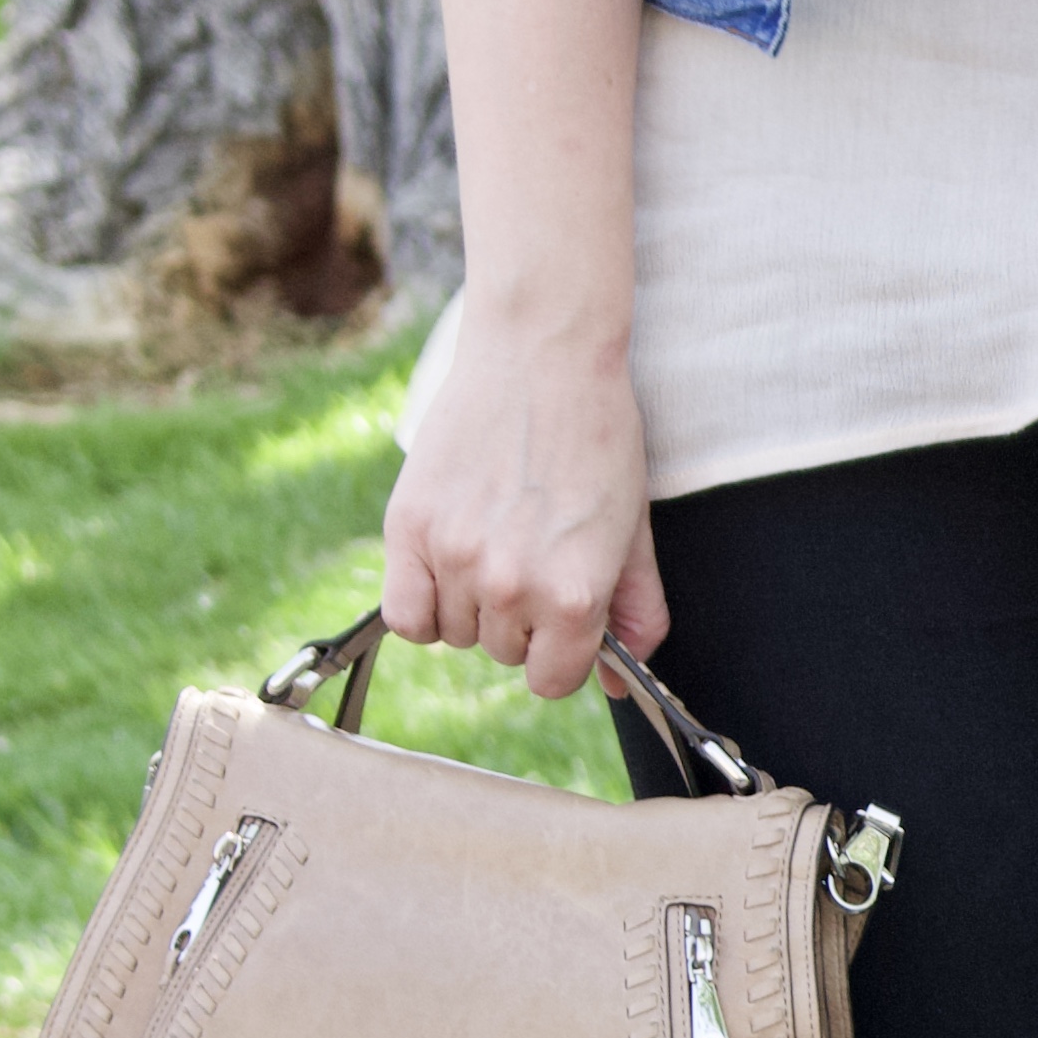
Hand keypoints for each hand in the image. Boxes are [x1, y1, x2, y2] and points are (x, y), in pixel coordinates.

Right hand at [381, 300, 667, 699]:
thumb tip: (618, 681)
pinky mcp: (408, 528)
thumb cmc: (598, 438)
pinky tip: (445, 564)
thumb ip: (633, 614)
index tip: (559, 617)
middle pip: (502, 652)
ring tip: (493, 536)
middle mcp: (513, 586)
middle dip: (519, 618)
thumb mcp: (633, 530)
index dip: (559, 652)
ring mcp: (456, 558)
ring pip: (455, 633)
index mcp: (575, 596)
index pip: (552, 680)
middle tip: (530, 550)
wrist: (544, 356)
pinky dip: (422, 602)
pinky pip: (404, 615)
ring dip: (471, 602)